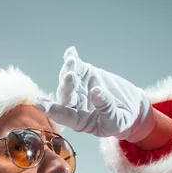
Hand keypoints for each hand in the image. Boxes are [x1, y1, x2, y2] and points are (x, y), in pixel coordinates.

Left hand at [37, 47, 154, 141]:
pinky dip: (72, 58)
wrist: (131, 108)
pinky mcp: (86, 74)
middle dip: (66, 85)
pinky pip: (76, 66)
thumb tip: (96, 92)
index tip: (40, 104)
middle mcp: (74, 104)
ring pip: (68, 79)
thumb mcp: (115, 121)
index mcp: (78, 120)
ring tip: (73, 61)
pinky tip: (71, 52)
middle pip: (65, 95)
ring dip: (68, 70)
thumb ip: (106, 109)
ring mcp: (79, 87)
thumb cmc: (120, 120)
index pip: (62, 116)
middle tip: (71, 77)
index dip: (51, 110)